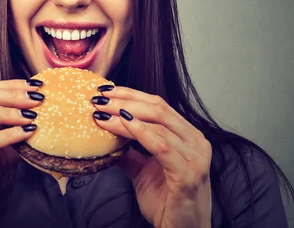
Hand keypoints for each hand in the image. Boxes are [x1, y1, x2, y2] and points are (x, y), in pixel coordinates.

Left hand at [93, 86, 211, 227]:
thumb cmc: (167, 202)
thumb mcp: (142, 171)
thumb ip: (128, 151)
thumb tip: (105, 135)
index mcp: (187, 135)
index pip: (157, 104)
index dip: (129, 94)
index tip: (103, 91)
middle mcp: (196, 141)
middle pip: (158, 108)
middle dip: (124, 100)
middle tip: (98, 99)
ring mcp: (196, 156)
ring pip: (159, 122)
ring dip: (126, 114)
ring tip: (102, 113)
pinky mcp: (189, 173)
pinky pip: (162, 145)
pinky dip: (140, 132)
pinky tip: (121, 125)